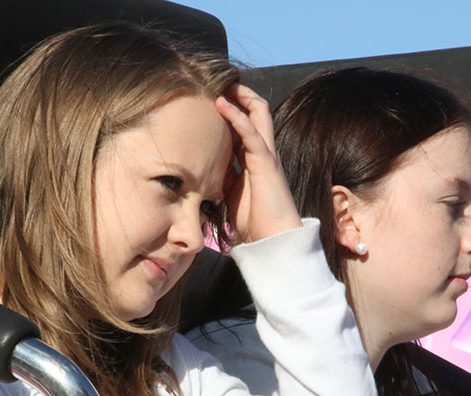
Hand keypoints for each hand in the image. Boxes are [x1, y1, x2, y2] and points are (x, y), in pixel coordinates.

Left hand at [215, 84, 301, 243]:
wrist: (272, 238)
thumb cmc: (253, 220)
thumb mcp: (229, 193)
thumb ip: (220, 177)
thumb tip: (198, 171)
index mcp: (254, 158)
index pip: (245, 124)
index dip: (231, 109)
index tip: (210, 99)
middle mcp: (262, 151)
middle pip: (256, 110)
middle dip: (239, 93)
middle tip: (219, 82)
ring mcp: (266, 154)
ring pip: (259, 112)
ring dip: (240, 95)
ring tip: (222, 83)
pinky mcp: (266, 161)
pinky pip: (251, 131)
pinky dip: (236, 115)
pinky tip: (222, 104)